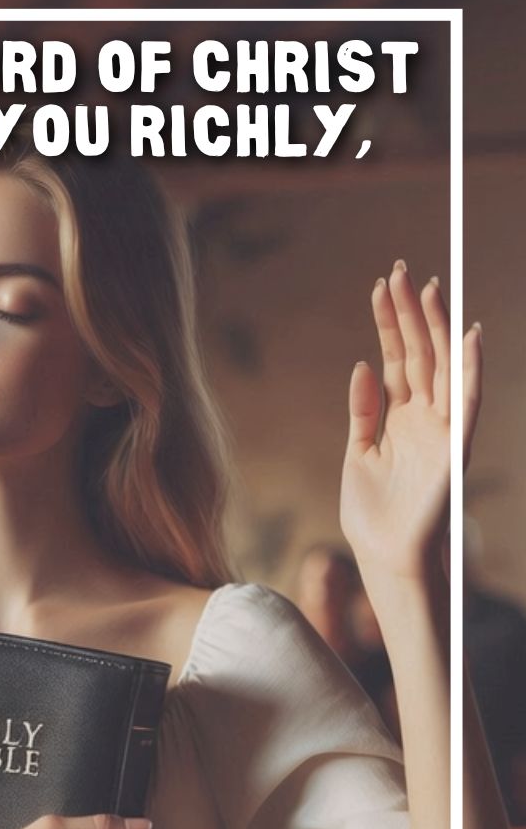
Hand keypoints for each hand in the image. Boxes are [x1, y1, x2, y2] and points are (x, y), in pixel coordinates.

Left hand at [340, 261, 481, 584]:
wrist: (387, 560)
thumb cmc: (373, 517)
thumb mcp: (358, 454)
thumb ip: (363, 411)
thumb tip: (363, 364)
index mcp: (401, 418)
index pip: (397, 358)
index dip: (389, 322)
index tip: (381, 284)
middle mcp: (426, 418)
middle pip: (420, 353)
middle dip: (409, 312)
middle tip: (400, 269)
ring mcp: (443, 431)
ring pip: (442, 368)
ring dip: (436, 328)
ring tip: (427, 287)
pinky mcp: (456, 450)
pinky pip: (467, 403)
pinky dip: (470, 370)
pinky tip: (469, 335)